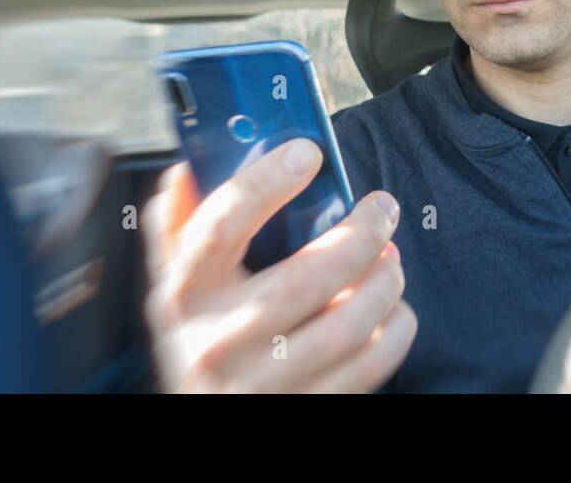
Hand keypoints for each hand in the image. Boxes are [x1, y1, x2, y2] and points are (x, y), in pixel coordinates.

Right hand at [142, 138, 416, 391]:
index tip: (307, 153)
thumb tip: (184, 171)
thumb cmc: (201, 338)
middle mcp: (220, 342)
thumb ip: (178, 228)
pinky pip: (371, 364)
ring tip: (390, 256)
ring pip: (348, 324)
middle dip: (360, 234)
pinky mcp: (308, 406)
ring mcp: (265, 383)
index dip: (265, 183)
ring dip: (385, 279)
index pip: (220, 228)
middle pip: (305, 278)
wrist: (204, 418)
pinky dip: (396, 326)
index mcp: (185, 296)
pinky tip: (391, 306)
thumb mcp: (175, 286)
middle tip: (382, 208)